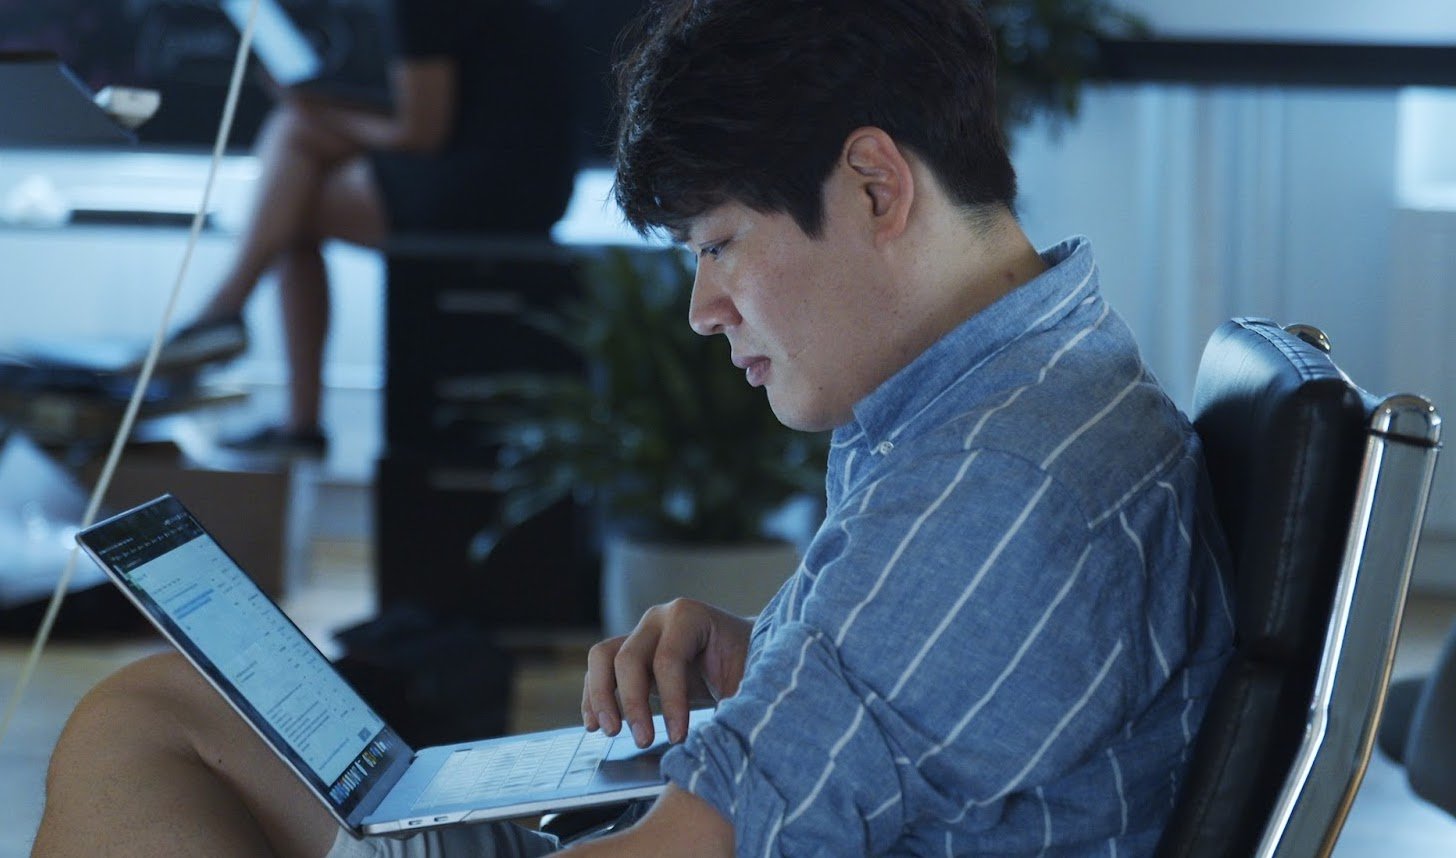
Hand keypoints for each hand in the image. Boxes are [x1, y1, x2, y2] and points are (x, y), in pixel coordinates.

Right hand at [582, 598, 752, 747]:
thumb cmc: (747, 665)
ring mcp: (639, 634)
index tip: (679, 737)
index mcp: (690, 616)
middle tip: (643, 741)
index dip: (671, 701)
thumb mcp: (747, 680)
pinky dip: (593, 698)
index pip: (668, 659)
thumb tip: (714, 737)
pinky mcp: (629, 654)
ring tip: (610, 732)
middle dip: (633, 703)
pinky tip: (595, 726)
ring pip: (602, 658)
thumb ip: (731, 701)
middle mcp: (658, 619)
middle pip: (628, 658)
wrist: (742, 651)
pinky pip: (599, 671)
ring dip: (601, 697)